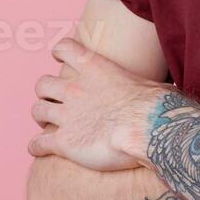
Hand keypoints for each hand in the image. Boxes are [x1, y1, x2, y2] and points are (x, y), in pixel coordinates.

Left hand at [27, 37, 166, 170]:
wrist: (148, 127)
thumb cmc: (156, 105)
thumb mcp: (150, 82)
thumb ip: (143, 85)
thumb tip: (163, 90)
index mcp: (95, 68)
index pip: (65, 48)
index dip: (60, 52)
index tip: (60, 57)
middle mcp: (75, 89)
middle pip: (43, 84)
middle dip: (46, 92)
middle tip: (55, 101)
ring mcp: (67, 115)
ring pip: (37, 111)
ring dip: (40, 116)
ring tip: (46, 124)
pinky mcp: (64, 142)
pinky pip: (38, 143)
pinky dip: (35, 147)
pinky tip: (39, 150)